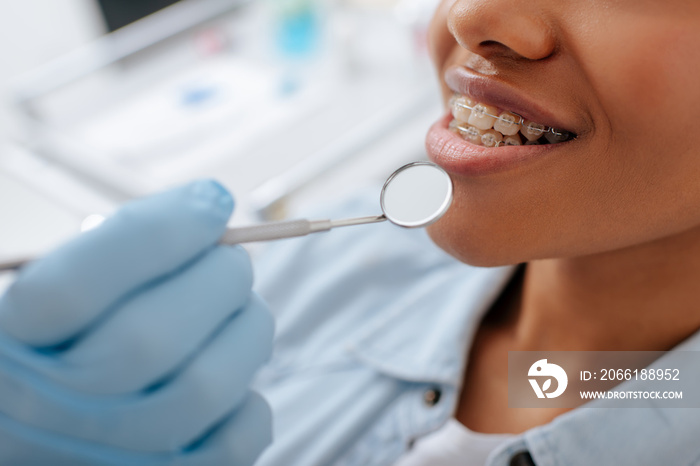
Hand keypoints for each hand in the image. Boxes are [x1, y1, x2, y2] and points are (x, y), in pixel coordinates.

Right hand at [0, 180, 273, 464]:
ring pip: (207, 385)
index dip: (161, 231)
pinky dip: (250, 398)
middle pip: (152, 337)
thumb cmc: (68, 353)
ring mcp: (108, 457)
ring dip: (248, 328)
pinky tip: (232, 376)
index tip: (212, 199)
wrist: (47, 439)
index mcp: (11, 348)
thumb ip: (114, 257)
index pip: (75, 286)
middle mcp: (46, 413)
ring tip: (243, 310)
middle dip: (218, 277)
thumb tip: (208, 211)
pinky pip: (237, 438)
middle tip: (232, 260)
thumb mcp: (58, 303)